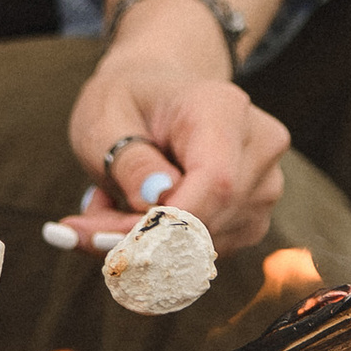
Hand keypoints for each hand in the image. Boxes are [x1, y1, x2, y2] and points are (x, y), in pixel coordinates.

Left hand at [65, 36, 287, 257]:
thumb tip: (152, 201)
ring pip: (204, 245)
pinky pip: (205, 252)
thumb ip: (128, 160)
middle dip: (142, 237)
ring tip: (112, 208)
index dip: (169, 222)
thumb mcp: (106, 119)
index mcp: (223, 109)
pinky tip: (143, 214)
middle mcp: (258, 146)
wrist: (157, 98)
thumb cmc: (129, 103)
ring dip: (147, 245)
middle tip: (86, 228)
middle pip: (209, 218)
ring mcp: (264, 185)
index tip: (114, 238)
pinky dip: (164, 248)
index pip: (216, 181)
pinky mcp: (253, 218)